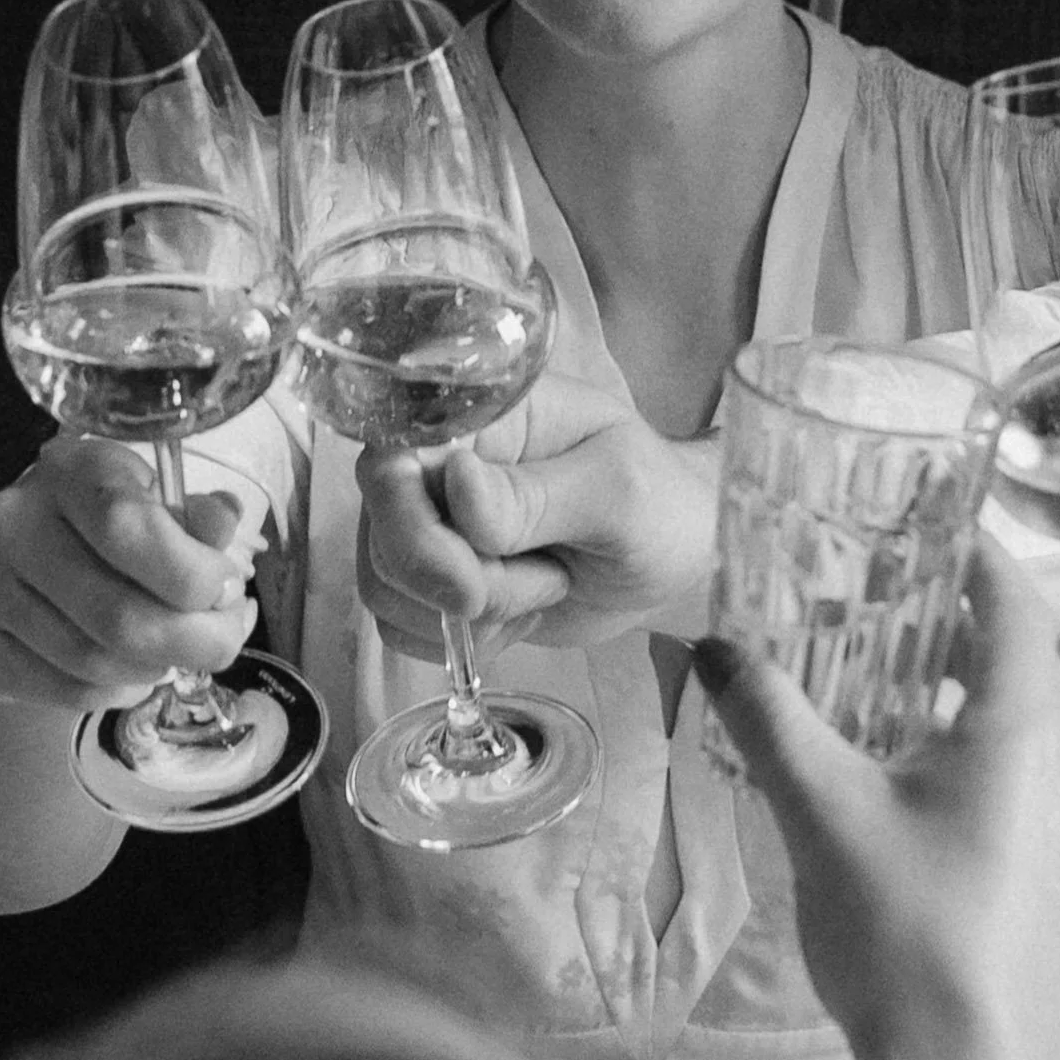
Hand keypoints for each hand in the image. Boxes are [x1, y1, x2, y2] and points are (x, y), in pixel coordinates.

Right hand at [0, 434, 256, 710]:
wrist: (33, 564)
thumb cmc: (112, 529)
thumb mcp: (161, 506)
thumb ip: (196, 520)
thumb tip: (224, 525)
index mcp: (67, 471)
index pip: (127, 528)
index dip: (192, 575)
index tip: (228, 590)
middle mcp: (10, 521)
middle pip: (117, 615)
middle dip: (194, 642)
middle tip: (222, 643)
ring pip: (93, 662)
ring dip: (156, 669)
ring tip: (173, 654)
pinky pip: (64, 689)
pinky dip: (116, 691)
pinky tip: (132, 672)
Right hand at [356, 373, 716, 661]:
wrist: (677, 559)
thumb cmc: (662, 504)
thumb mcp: (618, 491)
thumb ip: (537, 494)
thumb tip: (458, 487)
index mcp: (478, 419)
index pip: (389, 463)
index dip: (411, 531)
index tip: (471, 580)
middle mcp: (441, 466)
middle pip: (381, 537)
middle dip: (460, 586)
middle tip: (547, 581)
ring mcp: (433, 525)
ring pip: (386, 588)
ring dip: (470, 616)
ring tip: (546, 586)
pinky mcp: (435, 580)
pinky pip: (402, 624)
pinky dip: (459, 640)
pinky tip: (520, 616)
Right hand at [695, 538, 1059, 1059]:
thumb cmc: (903, 932)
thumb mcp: (819, 811)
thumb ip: (767, 717)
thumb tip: (709, 643)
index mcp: (1024, 728)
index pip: (1014, 601)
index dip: (973, 552)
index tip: (923, 523)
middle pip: (1025, 664)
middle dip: (959, 627)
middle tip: (883, 607)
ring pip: (1030, 733)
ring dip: (967, 700)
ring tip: (885, 696)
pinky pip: (1030, 792)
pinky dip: (979, 763)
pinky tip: (914, 796)